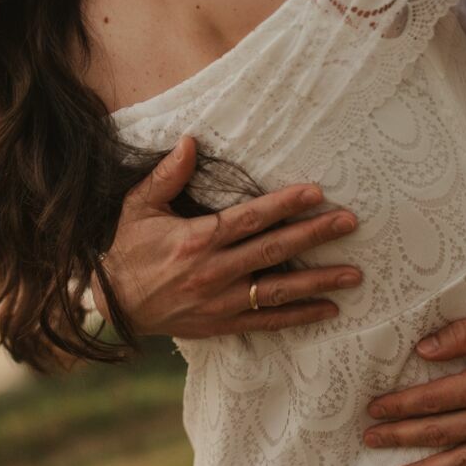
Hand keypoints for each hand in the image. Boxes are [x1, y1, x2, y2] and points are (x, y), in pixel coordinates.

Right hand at [98, 135, 364, 337]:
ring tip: (353, 274)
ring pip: (278, 290)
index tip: (316, 193)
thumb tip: (189, 142)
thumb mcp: (138, 206)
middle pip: (274, 250)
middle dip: (315, 235)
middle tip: (349, 223)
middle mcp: (214, 270)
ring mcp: (221, 301)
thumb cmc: (128, 250)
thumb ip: (166, 176)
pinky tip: (328, 309)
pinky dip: (299, 316)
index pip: (251, 218)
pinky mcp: (223, 324)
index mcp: (197, 238)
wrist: (112, 304)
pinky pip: (267, 321)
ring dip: (318, 281)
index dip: (285, 205)